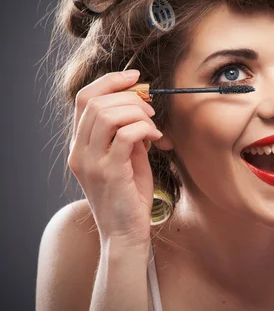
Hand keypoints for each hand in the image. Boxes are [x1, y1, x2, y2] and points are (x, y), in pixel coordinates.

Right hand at [68, 70, 162, 246]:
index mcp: (80, 145)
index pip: (84, 99)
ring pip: (108, 115)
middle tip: (151, 109)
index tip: (135, 77)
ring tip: (153, 125)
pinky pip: (126, 135)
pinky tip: (156, 139)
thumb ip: (128, 134)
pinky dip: (145, 129)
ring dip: (137, 112)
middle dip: (130, 97)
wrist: (125, 233)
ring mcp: (92, 162)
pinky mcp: (110, 173)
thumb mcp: (126, 159)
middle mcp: (80, 151)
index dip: (110, 81)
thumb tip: (142, 109)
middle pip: (96, 102)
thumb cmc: (128, 196)